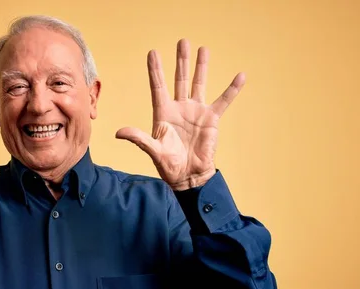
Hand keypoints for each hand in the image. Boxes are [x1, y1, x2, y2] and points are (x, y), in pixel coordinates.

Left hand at [116, 39, 244, 190]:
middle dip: (180, 61)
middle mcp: (179, 108)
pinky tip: (240, 76)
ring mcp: (196, 112)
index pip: (158, 87)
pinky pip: (223, 101)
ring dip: (201, 67)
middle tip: (182, 41)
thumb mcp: (153, 150)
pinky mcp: (211, 119)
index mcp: (163, 113)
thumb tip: (119, 132)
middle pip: (179, 79)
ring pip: (199, 84)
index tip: (153, 53)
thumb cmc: (168, 165)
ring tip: (203, 49)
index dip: (155, 70)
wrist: (188, 176)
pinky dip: (232, 89)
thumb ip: (138, 138)